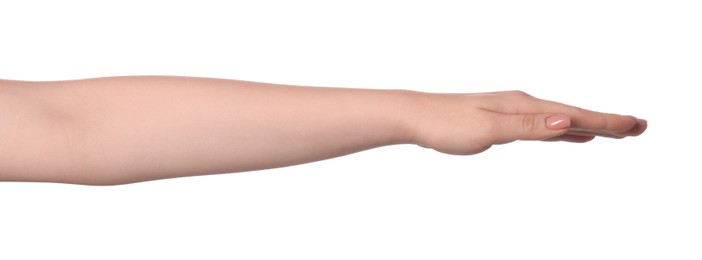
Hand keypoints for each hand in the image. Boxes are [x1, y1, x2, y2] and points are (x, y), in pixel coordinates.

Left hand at [407, 91, 646, 154]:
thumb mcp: (489, 129)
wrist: (416, 116)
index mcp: (524, 106)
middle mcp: (523, 105)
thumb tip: (566, 122)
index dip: (606, 122)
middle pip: (573, 115)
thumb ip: (528, 127)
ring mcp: (513, 112)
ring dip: (589, 125)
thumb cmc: (447, 123)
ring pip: (560, 120)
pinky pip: (543, 126)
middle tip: (639, 127)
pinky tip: (569, 135)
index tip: (635, 126)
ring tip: (614, 131)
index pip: (573, 115)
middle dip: (607, 122)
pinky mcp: (502, 120)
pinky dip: (563, 130)